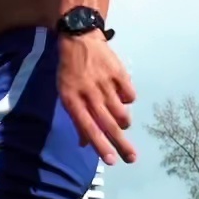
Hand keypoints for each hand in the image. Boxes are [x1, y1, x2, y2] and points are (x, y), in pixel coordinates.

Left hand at [58, 32, 136, 164]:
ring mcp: (105, 82)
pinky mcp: (118, 72)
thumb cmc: (70, 71)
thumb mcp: (66, 94)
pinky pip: (129, 94)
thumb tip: (85, 143)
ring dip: (124, 122)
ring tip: (123, 125)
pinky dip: (128, 101)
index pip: (88, 128)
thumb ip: (77, 118)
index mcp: (73, 100)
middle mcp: (89, 93)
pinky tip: (123, 98)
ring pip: (121, 111)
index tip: (111, 161)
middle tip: (132, 159)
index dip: (100, 145)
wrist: (79, 38)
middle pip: (107, 123)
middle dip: (120, 144)